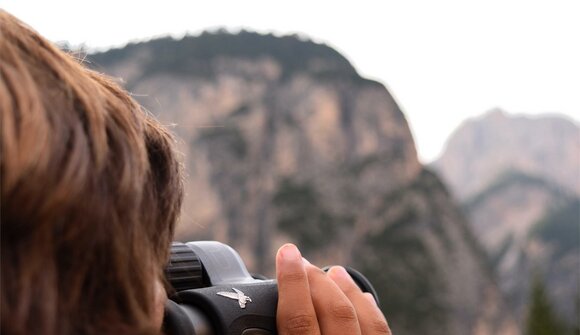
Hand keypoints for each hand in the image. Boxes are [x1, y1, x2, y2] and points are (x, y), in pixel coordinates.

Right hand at [276, 243, 391, 334]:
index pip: (298, 319)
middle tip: (302, 261)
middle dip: (319, 280)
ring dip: (348, 290)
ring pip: (366, 320)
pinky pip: (384, 334)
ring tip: (334, 271)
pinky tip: (364, 299)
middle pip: (336, 312)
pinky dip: (372, 312)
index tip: (286, 253)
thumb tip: (250, 322)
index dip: (292, 282)